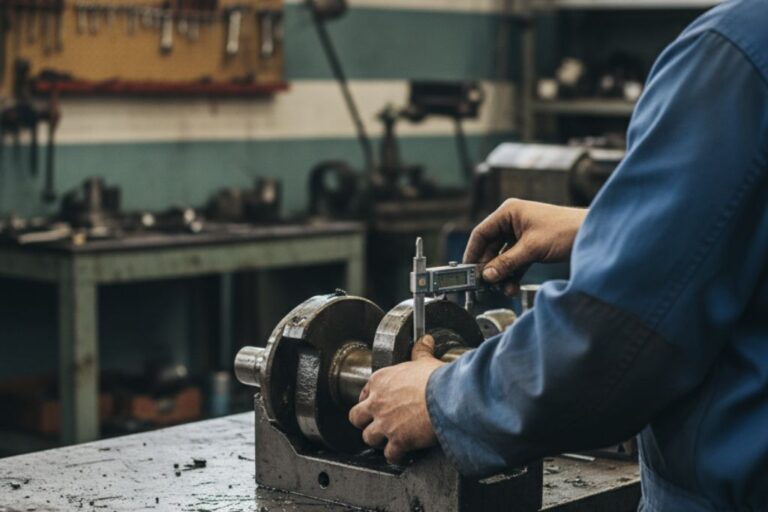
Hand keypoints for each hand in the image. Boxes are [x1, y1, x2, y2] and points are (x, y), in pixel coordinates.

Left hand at [349, 335, 443, 464]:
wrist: (447, 398)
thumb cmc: (436, 379)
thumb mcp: (425, 361)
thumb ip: (420, 351)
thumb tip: (425, 340)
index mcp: (381, 380)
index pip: (364, 392)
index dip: (370, 399)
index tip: (377, 403)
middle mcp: (378, 402)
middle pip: (357, 417)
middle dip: (364, 422)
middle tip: (375, 423)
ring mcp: (385, 423)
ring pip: (368, 437)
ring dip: (377, 440)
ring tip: (387, 440)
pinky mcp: (397, 440)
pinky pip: (389, 454)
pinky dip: (395, 456)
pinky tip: (401, 454)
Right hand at [464, 199, 587, 294]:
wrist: (594, 234)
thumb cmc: (566, 230)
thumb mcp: (531, 248)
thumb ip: (506, 263)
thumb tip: (486, 275)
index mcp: (509, 212)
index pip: (481, 233)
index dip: (473, 253)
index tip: (467, 271)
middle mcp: (512, 221)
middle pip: (491, 247)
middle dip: (490, 268)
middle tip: (485, 284)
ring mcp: (522, 234)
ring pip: (502, 257)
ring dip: (501, 274)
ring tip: (503, 288)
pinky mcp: (531, 246)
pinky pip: (514, 261)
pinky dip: (512, 274)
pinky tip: (512, 286)